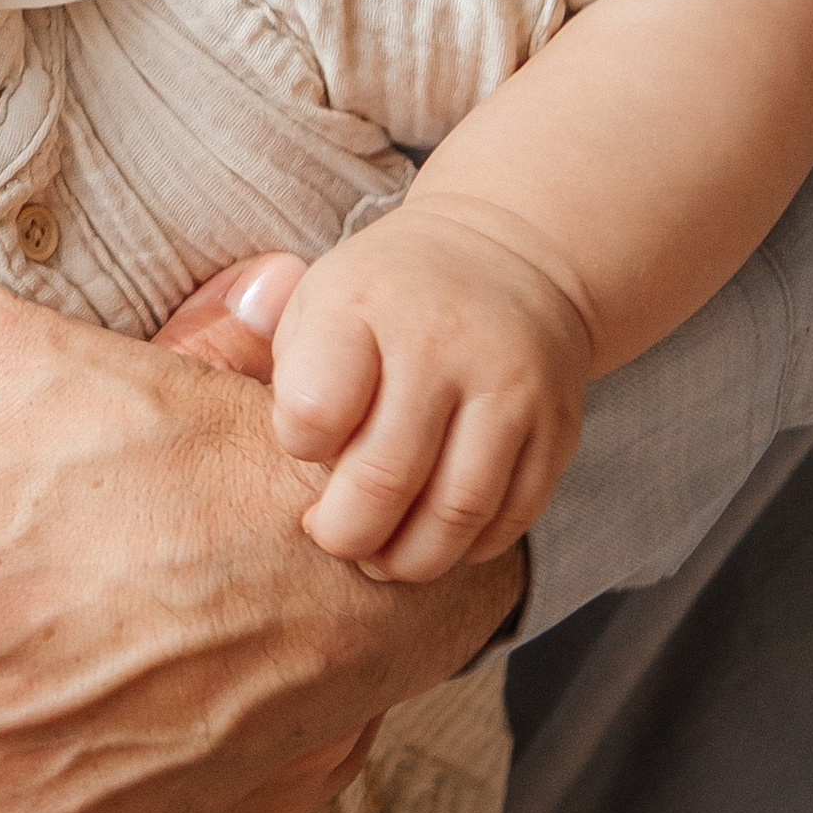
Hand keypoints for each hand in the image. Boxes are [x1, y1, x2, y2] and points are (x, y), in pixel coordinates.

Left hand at [258, 200, 589, 577]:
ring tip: (381, 557)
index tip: (297, 449)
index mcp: (363, 306)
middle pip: (385, 478)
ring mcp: (510, 387)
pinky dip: (469, 548)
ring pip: (457, 511)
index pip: (313, 411)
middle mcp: (443, 344)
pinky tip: (438, 539)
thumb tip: (256, 456)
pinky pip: (511, 517)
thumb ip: (281, 369)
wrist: (508, 254)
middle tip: (331, 537)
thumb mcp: (316, 299)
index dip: (296, 447)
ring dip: (409, 557)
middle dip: (346, 532)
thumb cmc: (383, 296)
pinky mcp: (557, 428)